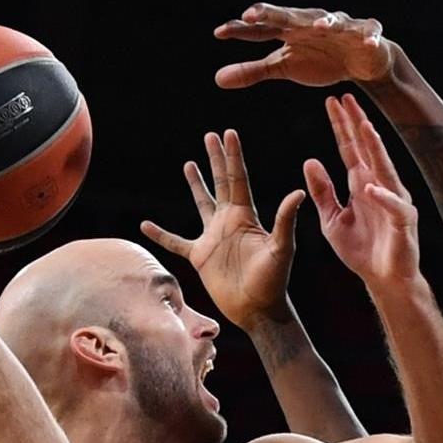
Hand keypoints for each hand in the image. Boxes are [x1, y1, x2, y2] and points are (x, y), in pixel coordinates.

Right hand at [141, 130, 305, 330]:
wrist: (257, 309)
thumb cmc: (274, 281)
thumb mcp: (281, 248)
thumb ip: (285, 220)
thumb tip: (297, 192)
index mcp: (246, 216)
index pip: (238, 179)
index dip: (233, 156)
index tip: (228, 133)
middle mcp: (229, 222)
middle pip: (220, 183)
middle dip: (216, 159)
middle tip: (211, 136)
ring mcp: (213, 238)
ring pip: (201, 204)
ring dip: (195, 184)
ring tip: (189, 164)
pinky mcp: (200, 256)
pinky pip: (175, 241)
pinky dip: (160, 234)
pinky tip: (145, 224)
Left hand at [214, 3, 393, 88]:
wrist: (360, 59)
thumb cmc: (319, 58)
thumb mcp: (283, 67)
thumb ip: (252, 71)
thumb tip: (217, 79)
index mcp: (289, 30)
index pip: (261, 28)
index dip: (241, 29)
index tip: (219, 33)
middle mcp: (310, 23)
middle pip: (289, 17)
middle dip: (271, 13)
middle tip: (251, 14)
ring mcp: (340, 27)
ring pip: (332, 21)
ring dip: (324, 22)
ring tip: (316, 26)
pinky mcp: (366, 35)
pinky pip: (369, 33)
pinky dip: (369, 37)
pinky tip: (368, 42)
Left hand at [305, 95, 418, 288]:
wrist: (384, 279)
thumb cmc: (361, 250)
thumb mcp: (332, 219)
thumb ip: (322, 192)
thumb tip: (310, 160)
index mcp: (362, 183)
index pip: (350, 149)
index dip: (341, 126)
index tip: (332, 101)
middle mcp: (380, 186)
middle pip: (367, 150)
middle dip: (357, 123)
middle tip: (347, 97)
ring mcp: (394, 201)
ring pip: (384, 169)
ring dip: (375, 149)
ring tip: (365, 127)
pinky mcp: (403, 222)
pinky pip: (393, 206)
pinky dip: (382, 197)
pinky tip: (370, 187)